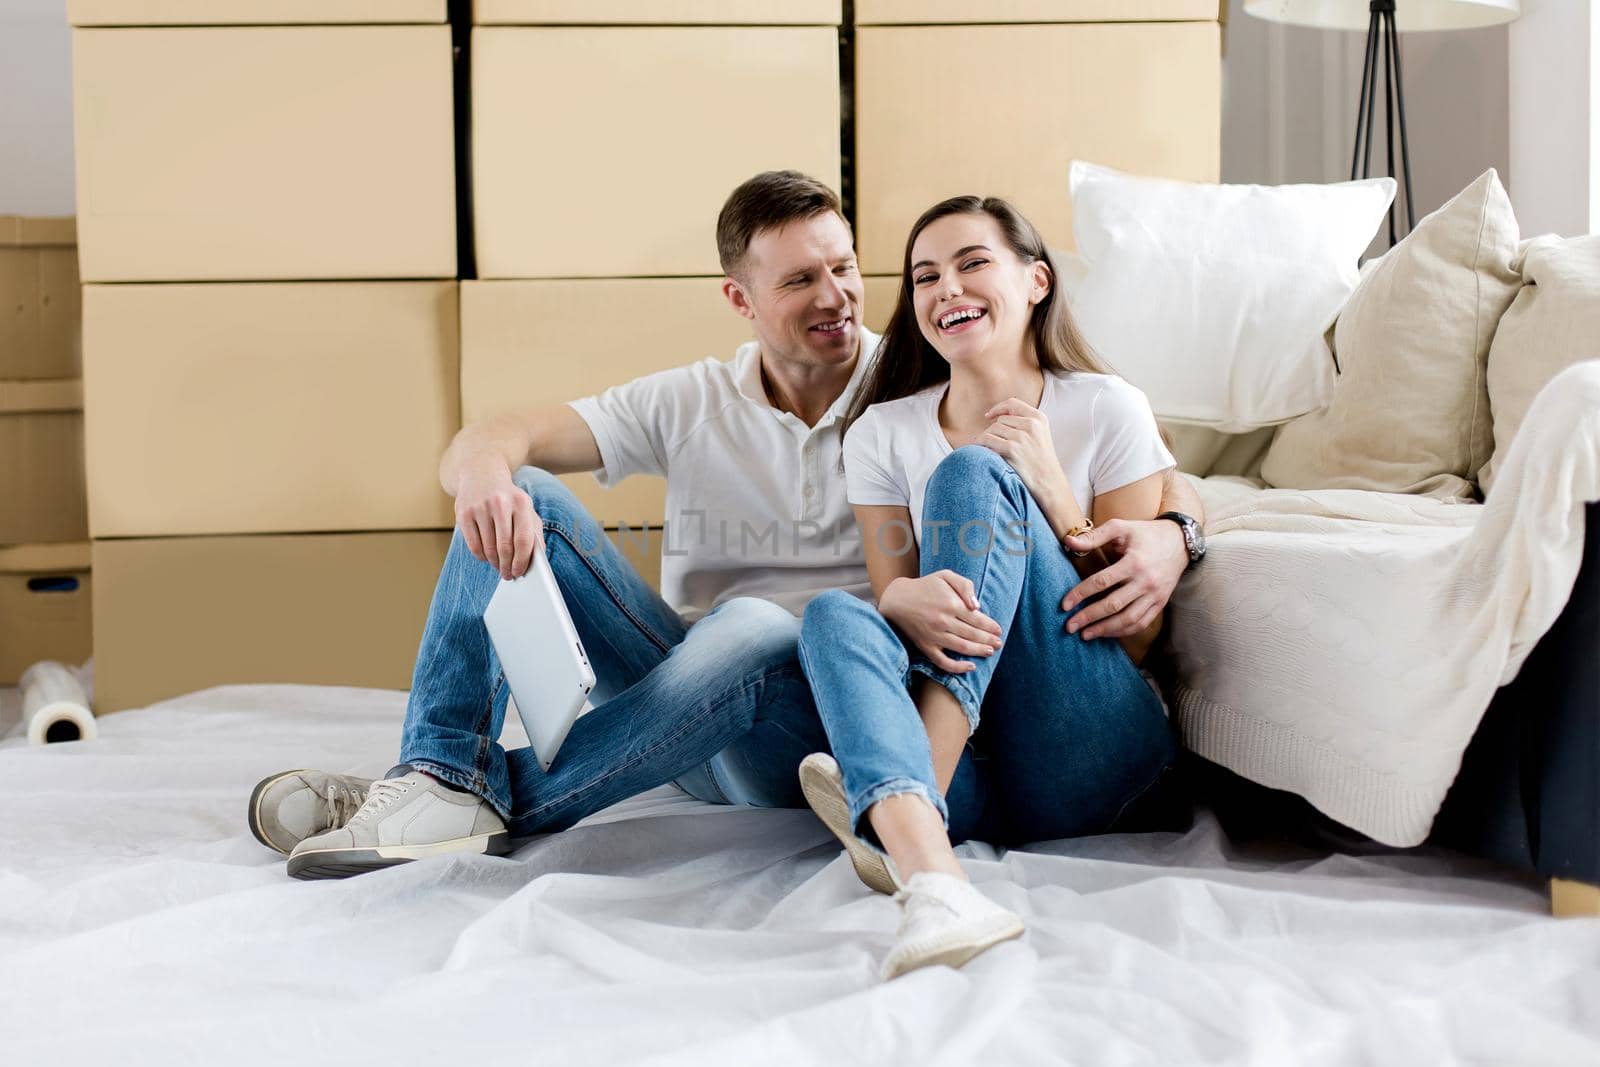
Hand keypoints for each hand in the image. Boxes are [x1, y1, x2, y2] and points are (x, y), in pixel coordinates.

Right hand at [454, 459, 543, 579]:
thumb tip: (538, 559)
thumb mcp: (525, 507)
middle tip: (507, 575)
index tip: (519, 572)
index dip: (522, 561)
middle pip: (505, 547)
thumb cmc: (507, 497)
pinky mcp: (463, 512)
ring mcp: (480, 507)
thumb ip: (534, 531)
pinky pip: (473, 545)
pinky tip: (486, 557)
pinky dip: (481, 557)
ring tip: (498, 566)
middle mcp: (500, 503)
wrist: (481, 473)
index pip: (524, 540)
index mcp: (521, 502)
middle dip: (507, 566)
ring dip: (494, 563)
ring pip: (488, 548)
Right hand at [879, 572, 1002, 673]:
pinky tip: (971, 666)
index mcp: (950, 603)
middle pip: (973, 634)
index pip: (977, 619)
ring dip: (979, 651)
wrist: (897, 599)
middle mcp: (943, 621)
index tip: (999, 630)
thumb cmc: (925, 586)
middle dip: (989, 640)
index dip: (990, 626)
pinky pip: (943, 662)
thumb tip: (977, 607)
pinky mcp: (925, 646)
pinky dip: (958, 667)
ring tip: (990, 651)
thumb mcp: (945, 576)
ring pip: (963, 648)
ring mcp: (934, 636)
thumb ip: (965, 586)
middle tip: (999, 643)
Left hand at [979, 397, 1074, 513]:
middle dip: (993, 431)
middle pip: (1001, 420)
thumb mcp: (1040, 435)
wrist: (1049, 482)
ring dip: (986, 439)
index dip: (998, 408)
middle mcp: (1031, 424)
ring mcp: (1022, 436)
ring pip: (993, 429)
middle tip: (991, 444)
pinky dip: (980, 444)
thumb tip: (996, 416)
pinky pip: (987, 440)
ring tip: (987, 449)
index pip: (1013, 403)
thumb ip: (1024, 423)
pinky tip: (979, 451)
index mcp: (1039, 418)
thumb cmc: (1041, 462)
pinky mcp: (1012, 448)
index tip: (988, 415)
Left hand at [1060, 518, 1188, 639]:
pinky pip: (1142, 623)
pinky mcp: (1161, 603)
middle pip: (1113, 605)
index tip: (1064, 605)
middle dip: (1089, 617)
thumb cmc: (1145, 534)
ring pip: (1128, 619)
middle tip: (1069, 626)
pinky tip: (1107, 633)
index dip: (1080, 594)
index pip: (1102, 582)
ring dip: (1105, 629)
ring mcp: (1155, 595)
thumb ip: (1094, 536)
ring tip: (1085, 635)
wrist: (1180, 542)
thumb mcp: (1121, 527)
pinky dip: (1123, 631)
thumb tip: (1068, 541)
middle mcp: (1146, 582)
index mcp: (1133, 562)